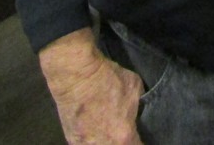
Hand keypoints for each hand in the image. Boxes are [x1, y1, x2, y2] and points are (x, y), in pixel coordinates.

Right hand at [38, 28, 143, 143]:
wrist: (76, 75)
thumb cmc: (107, 79)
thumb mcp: (135, 86)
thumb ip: (139, 104)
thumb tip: (138, 109)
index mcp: (124, 137)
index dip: (141, 141)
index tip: (139, 135)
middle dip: (123, 141)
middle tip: (122, 131)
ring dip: (106, 141)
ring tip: (107, 129)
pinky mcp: (72, 140)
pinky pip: (86, 144)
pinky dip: (91, 139)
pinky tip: (93, 128)